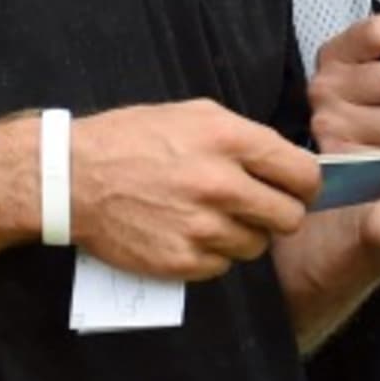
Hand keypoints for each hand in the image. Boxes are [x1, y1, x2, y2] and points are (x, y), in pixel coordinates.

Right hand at [69, 99, 320, 280]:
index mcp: (229, 140)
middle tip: (260, 208)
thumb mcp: (193, 114)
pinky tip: (188, 233)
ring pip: (256, 245)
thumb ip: (244, 137)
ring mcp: (202, 227)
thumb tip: (283, 161)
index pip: (303, 174)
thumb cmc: (131, 139)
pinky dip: (212, 254)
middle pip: (289, 217)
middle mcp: (221, 184)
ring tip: (212, 217)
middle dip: (279, 214)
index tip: (297, 189)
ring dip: (243, 235)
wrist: (73, 178)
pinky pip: (222, 266)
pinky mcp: (183, 261)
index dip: (306, 184)